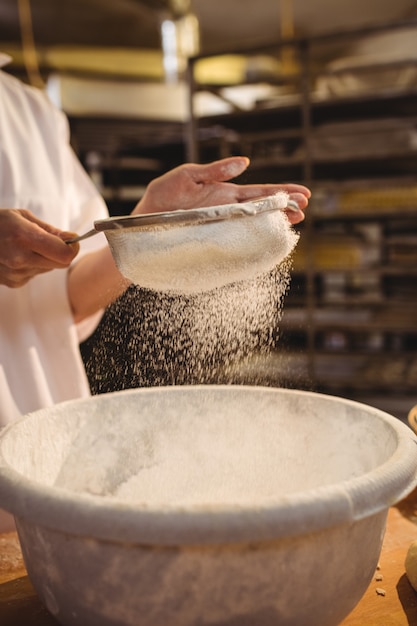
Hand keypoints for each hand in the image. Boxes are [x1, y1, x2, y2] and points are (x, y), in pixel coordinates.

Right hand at [0, 209, 79, 287]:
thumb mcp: (22, 217)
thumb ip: (49, 230)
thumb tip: (72, 238)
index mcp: (23, 237)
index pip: (64, 254)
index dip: (73, 248)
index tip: (72, 240)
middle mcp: (20, 258)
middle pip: (60, 263)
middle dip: (61, 252)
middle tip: (51, 240)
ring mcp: (16, 273)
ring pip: (48, 269)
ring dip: (45, 258)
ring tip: (26, 246)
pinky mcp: (13, 283)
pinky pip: (35, 274)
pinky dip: (33, 265)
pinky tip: (17, 255)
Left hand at [134, 156, 310, 224]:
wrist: (143, 219)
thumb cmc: (162, 196)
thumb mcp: (188, 175)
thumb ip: (216, 170)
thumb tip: (245, 162)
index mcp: (224, 192)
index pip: (259, 191)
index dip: (281, 191)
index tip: (302, 192)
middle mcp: (227, 209)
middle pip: (263, 208)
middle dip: (285, 206)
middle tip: (306, 208)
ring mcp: (221, 224)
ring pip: (254, 223)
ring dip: (275, 221)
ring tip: (296, 220)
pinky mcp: (212, 236)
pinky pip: (238, 239)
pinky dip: (254, 238)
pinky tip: (269, 238)